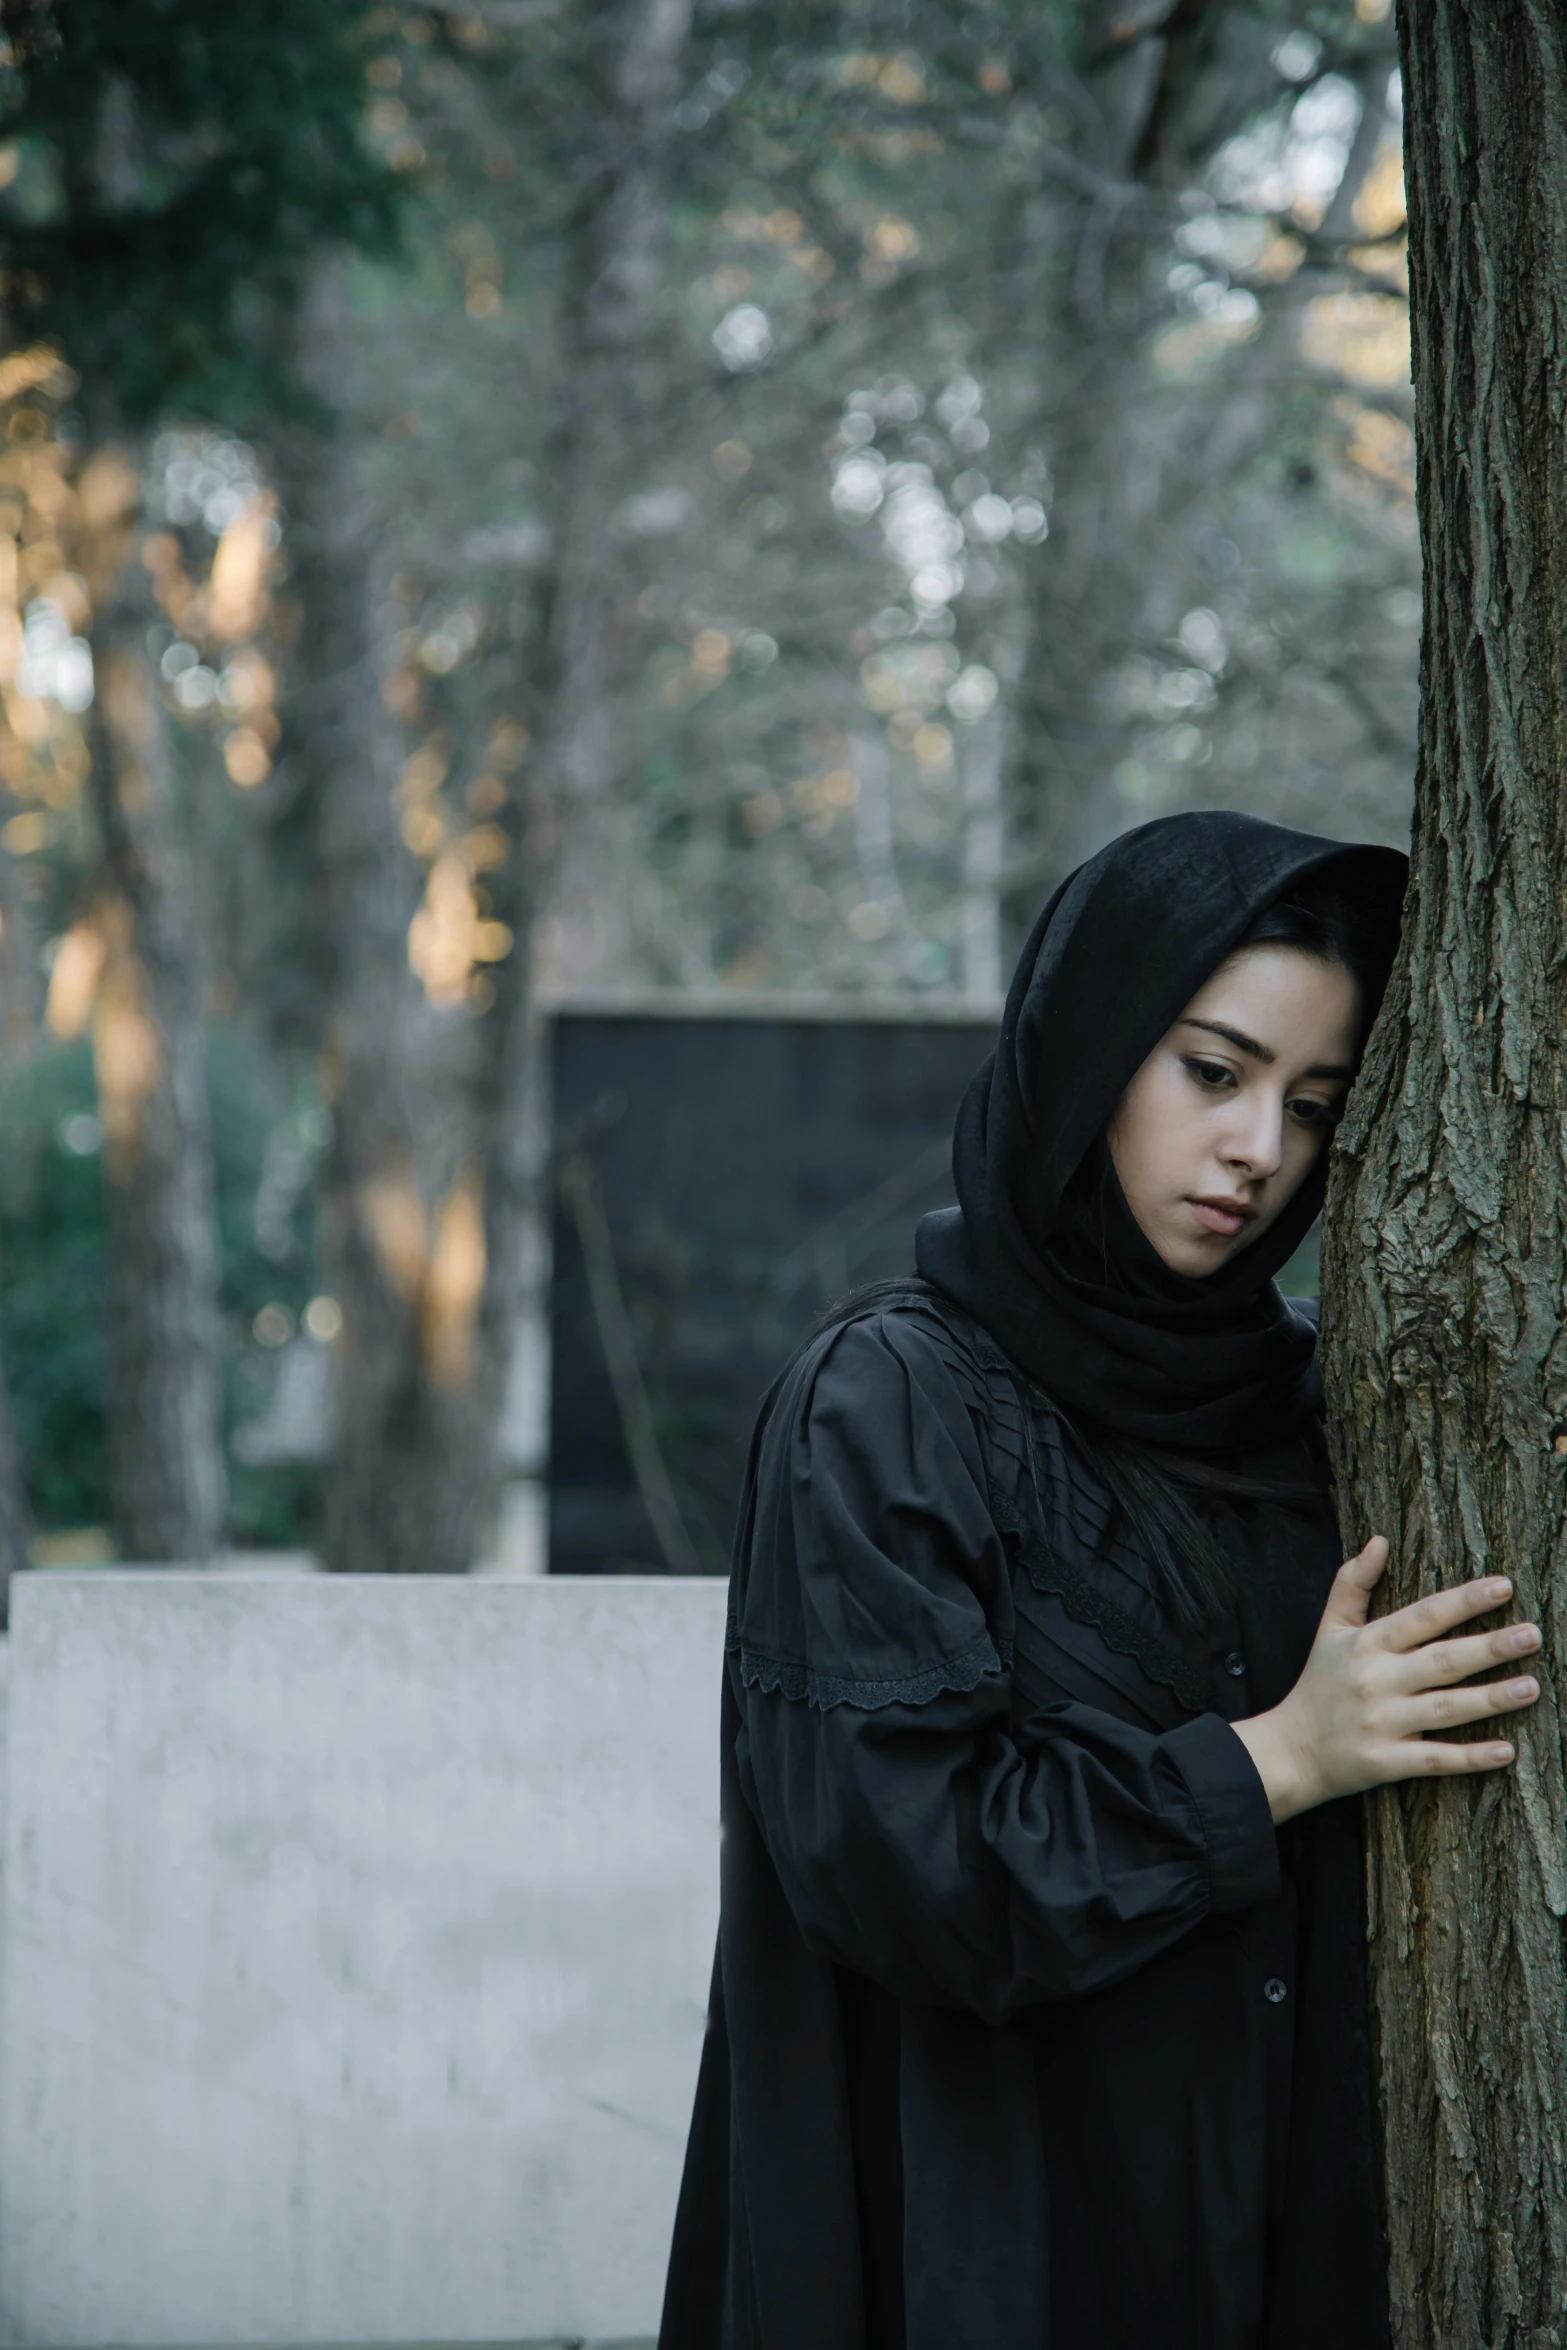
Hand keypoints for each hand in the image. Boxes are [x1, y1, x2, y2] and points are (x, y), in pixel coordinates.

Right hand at [1231, 1536, 1542, 1824]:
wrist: (1291, 1751)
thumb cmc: (1319, 1683)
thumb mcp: (1329, 1629)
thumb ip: (1352, 1583)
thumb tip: (1378, 1541)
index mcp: (1367, 1644)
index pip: (1422, 1616)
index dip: (1463, 1601)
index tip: (1504, 1587)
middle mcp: (1376, 1680)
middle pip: (1441, 1661)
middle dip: (1489, 1647)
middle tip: (1532, 1634)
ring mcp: (1382, 1723)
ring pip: (1445, 1709)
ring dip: (1490, 1699)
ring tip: (1531, 1687)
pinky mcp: (1386, 1762)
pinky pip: (1435, 1759)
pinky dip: (1469, 1757)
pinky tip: (1505, 1751)